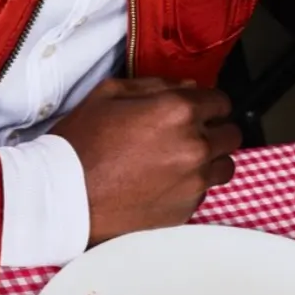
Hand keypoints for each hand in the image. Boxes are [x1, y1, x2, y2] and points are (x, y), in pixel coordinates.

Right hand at [51, 77, 241, 243]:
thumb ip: (156, 85)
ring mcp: (193, 182)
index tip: (198, 109)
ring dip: (210, 160)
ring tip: (181, 159)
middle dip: (213, 130)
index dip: (209, 103)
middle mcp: (194, 146)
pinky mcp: (185, 210)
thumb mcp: (110, 93)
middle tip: (189, 134)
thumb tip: (188, 86)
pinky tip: (165, 182)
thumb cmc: (81, 143)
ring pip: (225, 167)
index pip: (222, 102)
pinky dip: (192, 186)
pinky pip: (204, 193)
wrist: (63, 195)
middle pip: (230, 134)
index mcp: (178, 111)